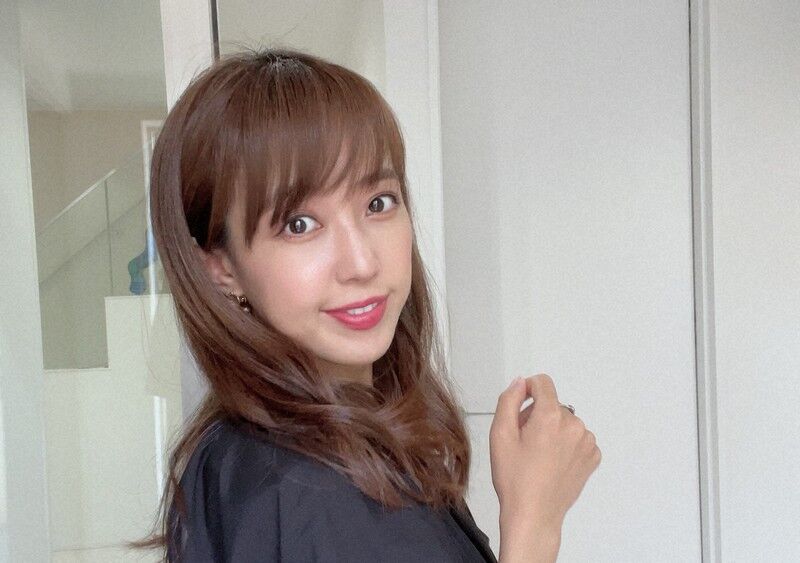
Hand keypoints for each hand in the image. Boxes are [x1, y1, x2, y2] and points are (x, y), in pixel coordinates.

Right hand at [489, 374, 600, 535]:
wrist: (534, 515)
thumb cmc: (514, 478)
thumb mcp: (500, 435)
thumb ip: (509, 400)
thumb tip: (521, 383)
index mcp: (551, 416)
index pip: (543, 383)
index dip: (527, 389)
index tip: (520, 407)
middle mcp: (574, 425)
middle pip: (552, 405)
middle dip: (537, 415)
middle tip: (523, 442)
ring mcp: (587, 442)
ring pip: (565, 422)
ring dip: (553, 430)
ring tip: (538, 455)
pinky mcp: (593, 457)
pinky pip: (577, 438)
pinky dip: (566, 444)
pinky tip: (553, 462)